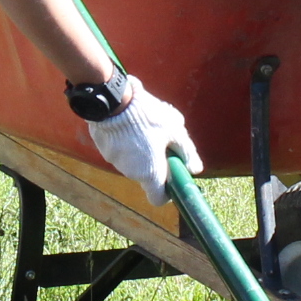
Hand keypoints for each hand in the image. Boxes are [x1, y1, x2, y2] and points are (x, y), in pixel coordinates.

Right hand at [86, 81, 201, 200]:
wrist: (115, 101)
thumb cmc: (149, 118)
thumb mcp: (175, 132)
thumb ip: (187, 153)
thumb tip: (195, 169)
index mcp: (150, 173)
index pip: (158, 199)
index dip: (167, 191)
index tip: (172, 174)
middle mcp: (131, 173)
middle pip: (147, 176)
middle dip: (156, 163)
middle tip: (163, 141)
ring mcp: (115, 161)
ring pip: (134, 162)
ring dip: (142, 151)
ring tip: (146, 126)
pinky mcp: (105, 148)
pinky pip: (120, 150)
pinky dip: (127, 142)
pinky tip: (130, 123)